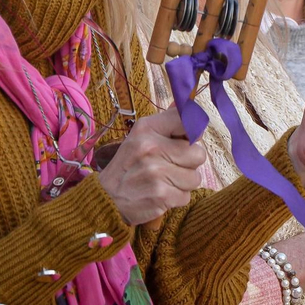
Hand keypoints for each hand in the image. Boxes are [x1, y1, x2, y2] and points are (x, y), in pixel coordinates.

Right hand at [98, 106, 205, 225]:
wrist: (106, 198)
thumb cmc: (128, 166)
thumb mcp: (140, 137)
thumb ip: (167, 122)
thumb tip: (189, 105)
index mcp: (147, 128)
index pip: (186, 121)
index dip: (192, 133)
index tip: (185, 141)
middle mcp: (152, 147)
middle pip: (198, 154)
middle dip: (188, 163)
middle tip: (169, 166)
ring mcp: (156, 172)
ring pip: (194, 177)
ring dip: (182, 183)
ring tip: (163, 181)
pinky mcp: (161, 195)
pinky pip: (186, 196)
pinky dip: (175, 199)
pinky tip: (160, 194)